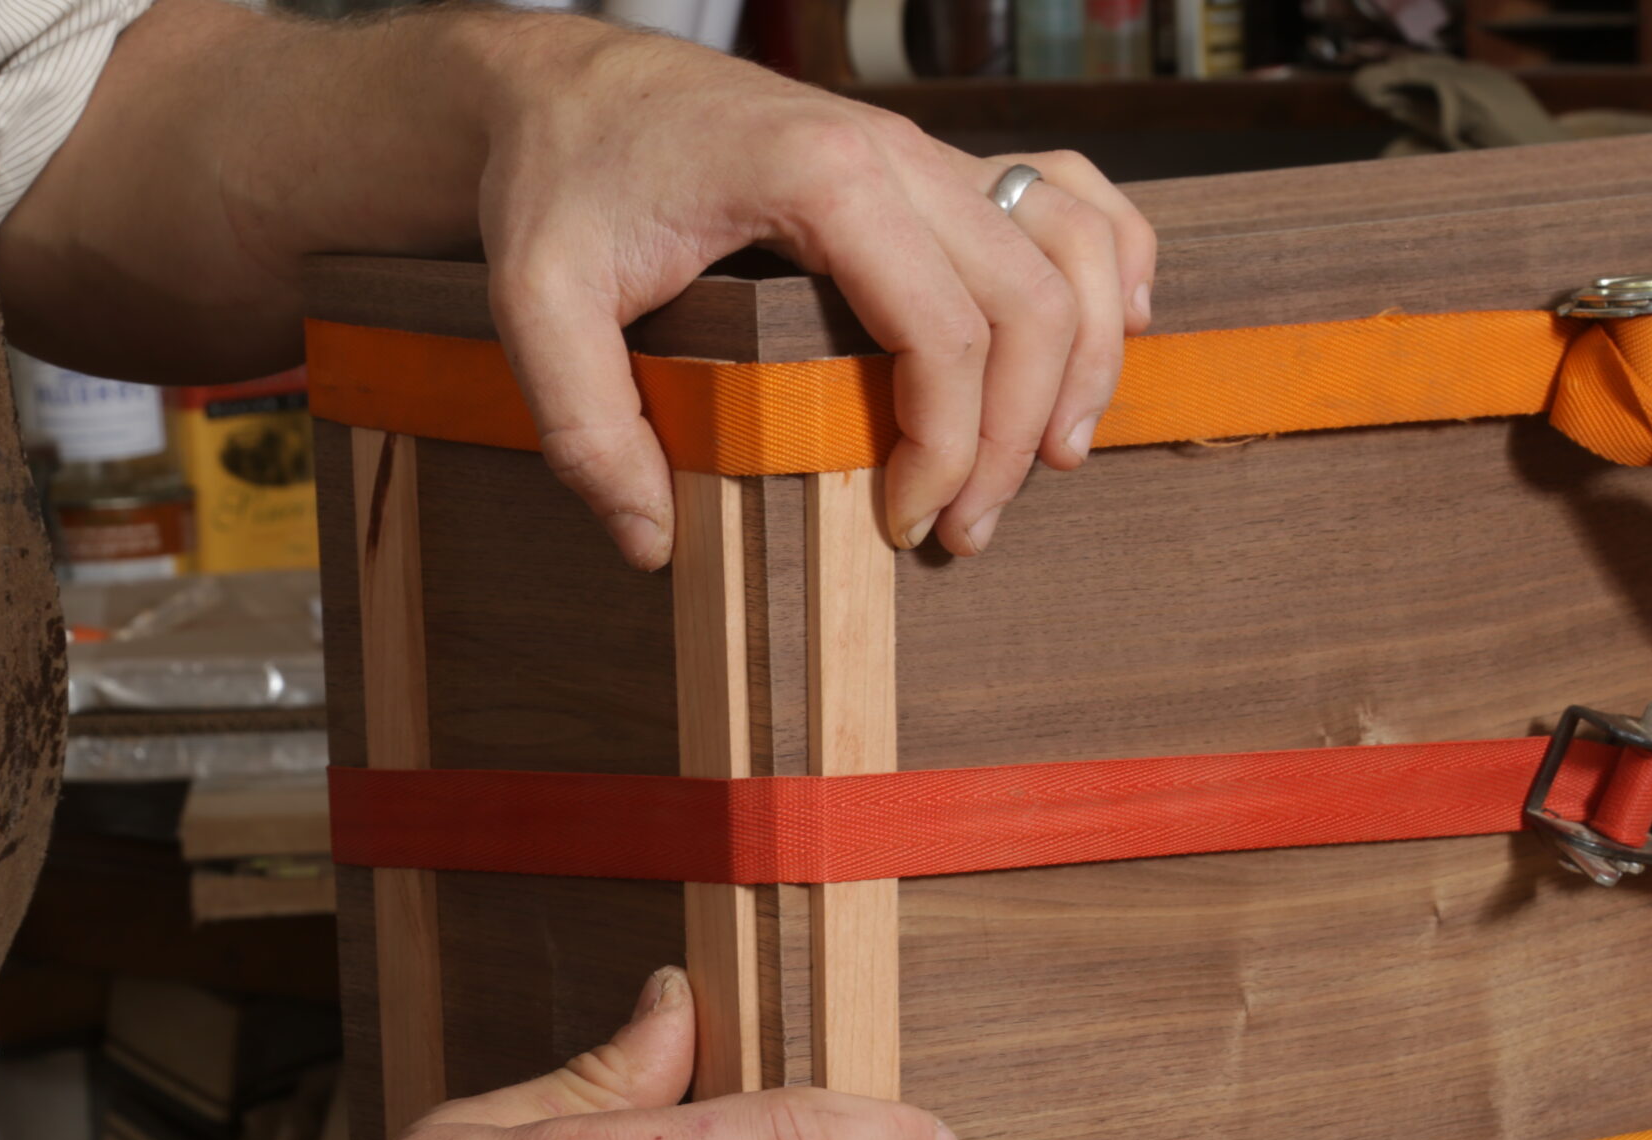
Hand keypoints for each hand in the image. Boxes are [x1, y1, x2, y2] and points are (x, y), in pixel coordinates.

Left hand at [473, 23, 1156, 566]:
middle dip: (1018, 432)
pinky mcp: (923, 159)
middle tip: (963, 531)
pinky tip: (1114, 329)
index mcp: (820, 179)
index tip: (903, 526)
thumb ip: (587, 428)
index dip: (948, 449)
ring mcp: (921, 149)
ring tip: (1054, 458)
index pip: (944, 334)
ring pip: (1067, 242)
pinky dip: (1107, 257)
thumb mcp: (537, 306)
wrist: (565, 87)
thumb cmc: (560, 182)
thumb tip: (653, 541)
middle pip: (1028, 300)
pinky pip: (1058, 190)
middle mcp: (895, 151)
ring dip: (1083, 356)